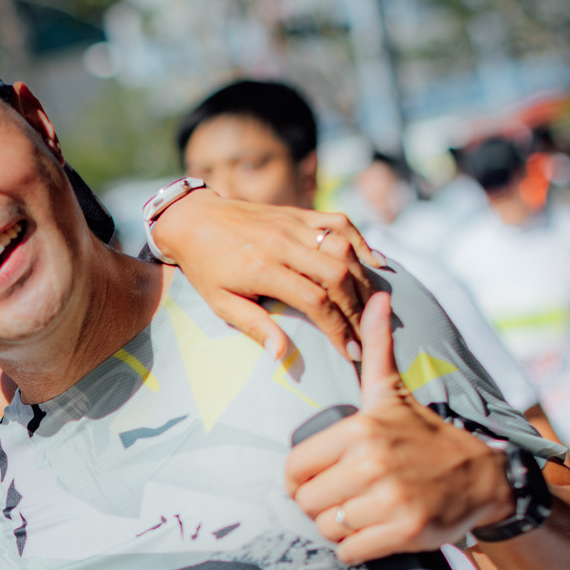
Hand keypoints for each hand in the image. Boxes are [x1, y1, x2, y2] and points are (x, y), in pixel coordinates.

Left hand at [150, 190, 378, 358]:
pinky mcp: (299, 213)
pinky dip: (362, 242)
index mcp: (262, 269)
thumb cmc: (206, 268)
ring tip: (373, 308)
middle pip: (337, 274)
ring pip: (344, 248)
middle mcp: (282, 243)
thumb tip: (282, 356)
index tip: (351, 351)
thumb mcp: (222, 304)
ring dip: (364, 280)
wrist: (194, 220)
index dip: (338, 327)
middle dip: (358, 309)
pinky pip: (340, 223)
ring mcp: (293, 224)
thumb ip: (255, 327)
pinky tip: (375, 264)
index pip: (315, 300)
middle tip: (369, 334)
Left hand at [287, 292, 515, 563]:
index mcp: (360, 430)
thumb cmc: (425, 436)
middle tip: (347, 495)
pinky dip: (358, 547)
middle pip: (308, 502)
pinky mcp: (405, 532)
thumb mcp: (393, 393)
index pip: (295, 469)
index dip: (303, 478)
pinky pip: (350, 551)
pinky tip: (376, 530)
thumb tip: (379, 297)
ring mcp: (390, 499)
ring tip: (364, 510)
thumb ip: (377, 349)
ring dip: (340, 526)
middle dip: (322, 503)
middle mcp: (372, 463)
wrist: (483, 475)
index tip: (324, 476)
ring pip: (328, 528)